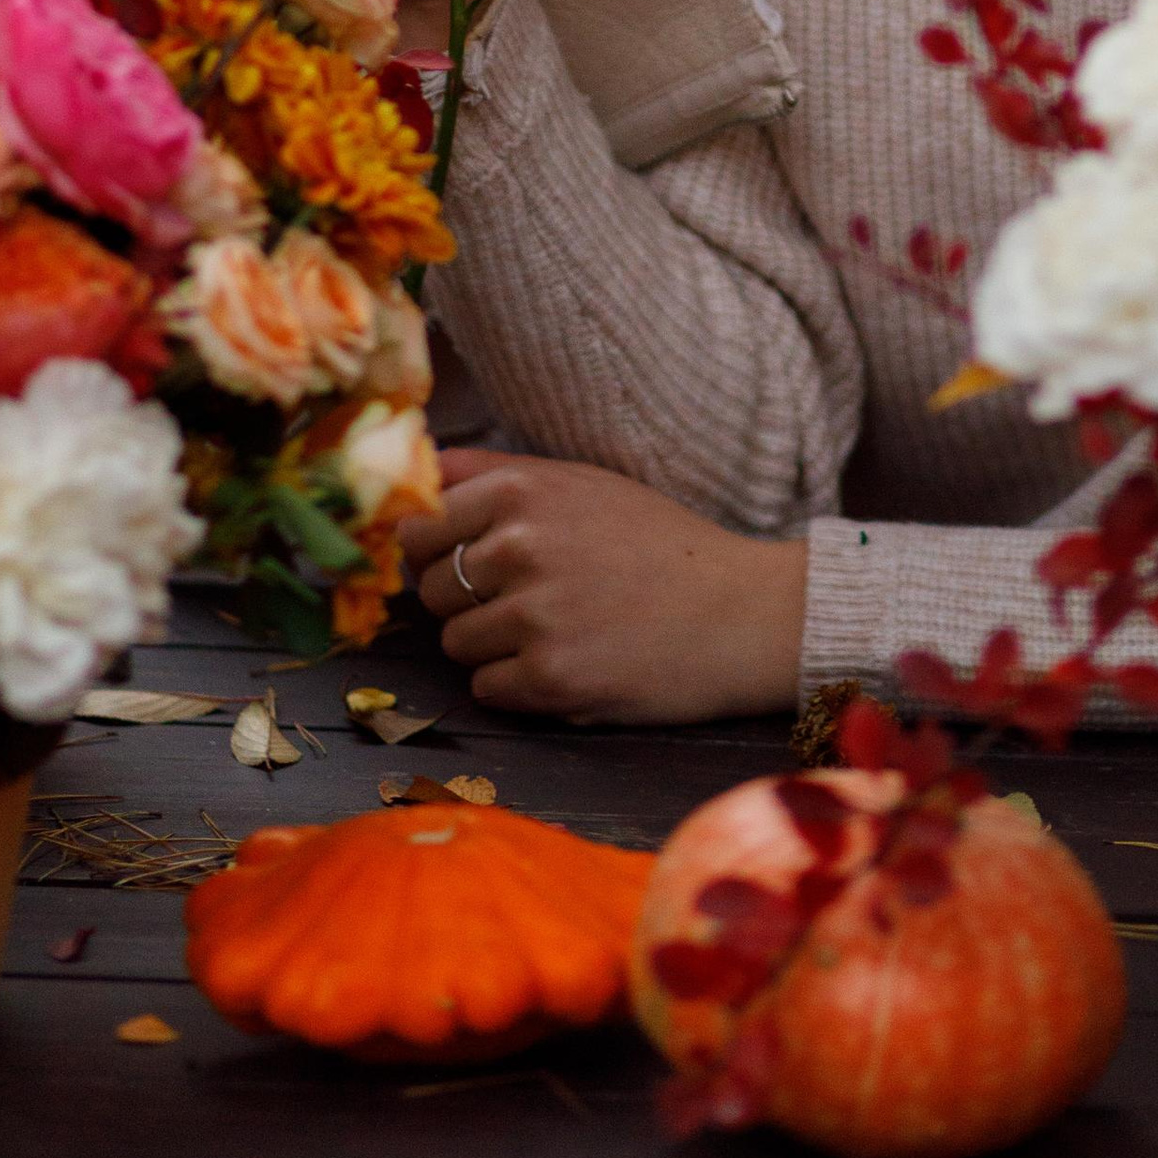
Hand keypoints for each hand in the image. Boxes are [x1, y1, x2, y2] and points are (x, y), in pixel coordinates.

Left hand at [401, 449, 807, 723]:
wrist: (740, 612)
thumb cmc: (661, 544)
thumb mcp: (584, 482)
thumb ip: (498, 472)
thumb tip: (422, 469)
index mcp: (523, 490)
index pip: (417, 526)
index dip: (432, 550)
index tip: (460, 562)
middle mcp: (521, 546)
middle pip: (432, 589)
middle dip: (465, 601)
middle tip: (524, 602)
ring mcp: (535, 615)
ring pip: (455, 643)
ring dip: (492, 647)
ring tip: (554, 632)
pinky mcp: (551, 679)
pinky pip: (486, 689)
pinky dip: (516, 687)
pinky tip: (565, 665)